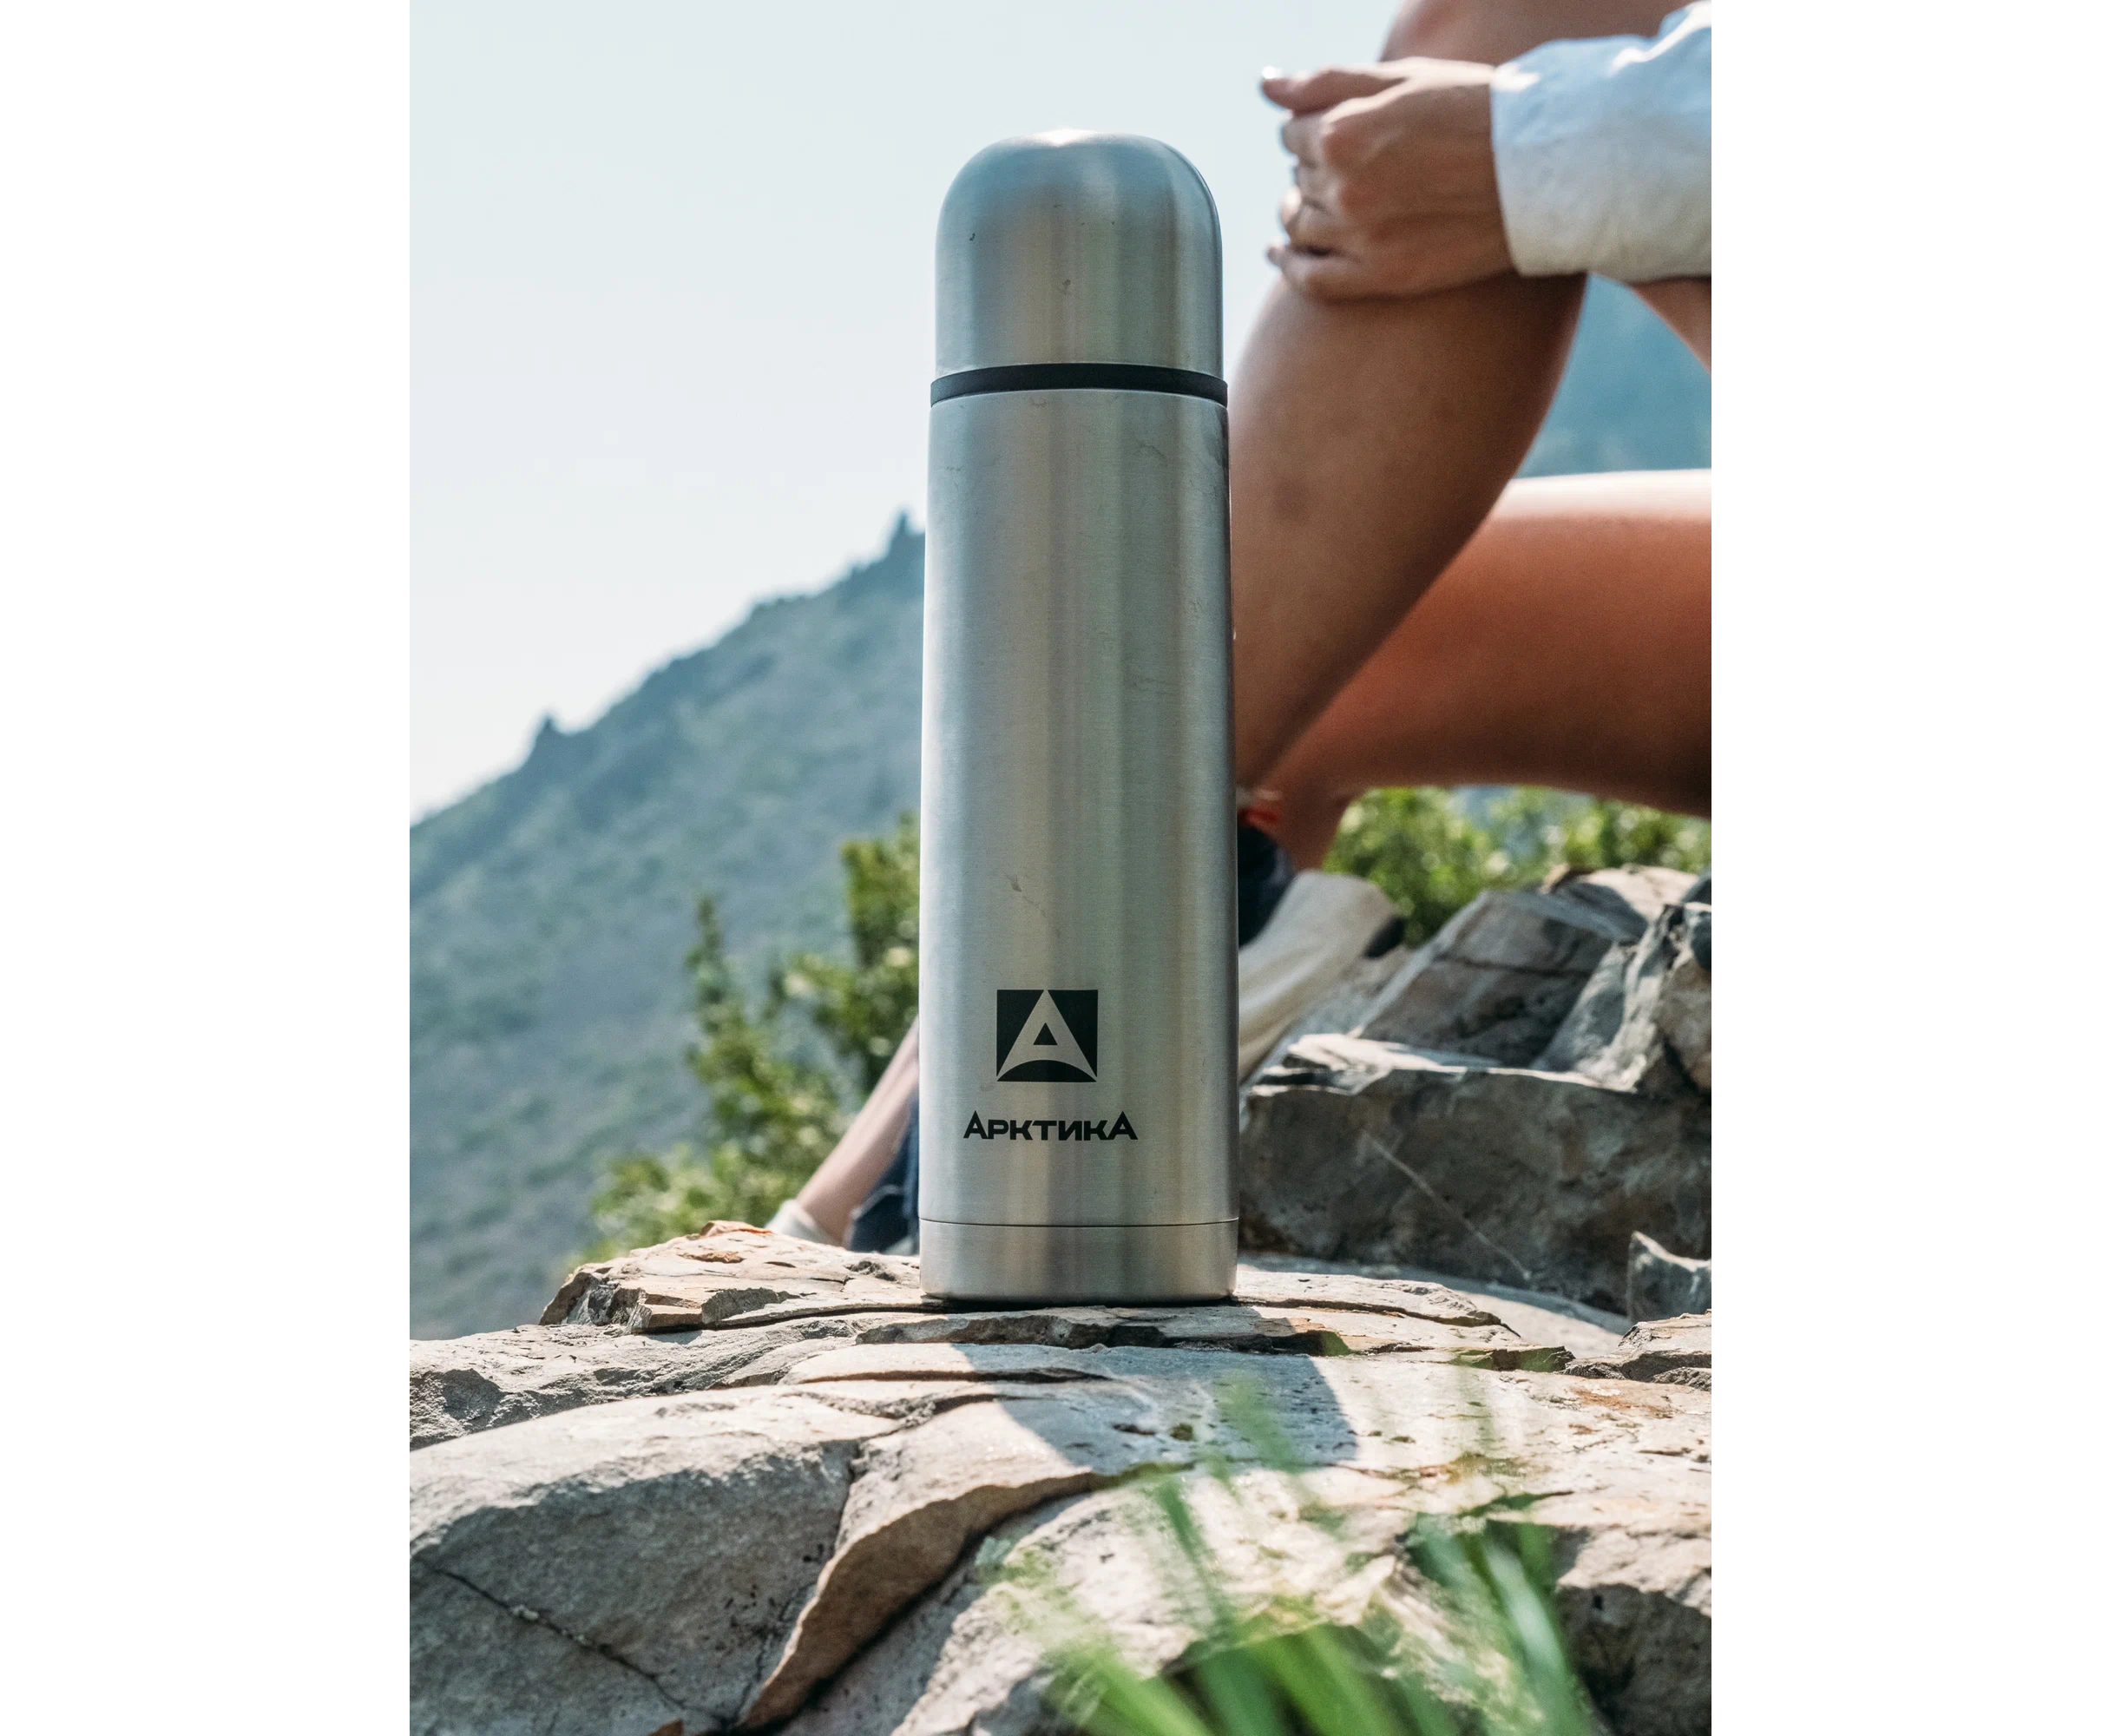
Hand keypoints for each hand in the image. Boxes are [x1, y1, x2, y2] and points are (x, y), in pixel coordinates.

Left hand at [1264, 59, 1513, 299]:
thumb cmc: (1475, 111)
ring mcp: (1360, 237)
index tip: (1340, 131)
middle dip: (1316, 168)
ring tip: (1330, 201)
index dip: (1312, 130)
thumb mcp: (1400, 79)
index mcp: (1342, 133)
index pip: (1292, 134)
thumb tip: (1265, 85)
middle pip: (1299, 178)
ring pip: (1299, 224)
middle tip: (1358, 163)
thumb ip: (1324, 83)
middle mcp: (1343, 188)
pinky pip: (1310, 279)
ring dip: (1304, 210)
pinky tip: (1283, 253)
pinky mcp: (1382, 276)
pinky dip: (1289, 265)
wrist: (1539, 168)